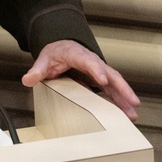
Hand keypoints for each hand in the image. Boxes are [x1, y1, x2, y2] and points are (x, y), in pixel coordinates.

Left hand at [21, 40, 139, 119]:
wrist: (62, 47)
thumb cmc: (55, 53)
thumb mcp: (44, 59)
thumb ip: (37, 70)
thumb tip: (28, 79)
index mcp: (78, 55)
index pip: (89, 62)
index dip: (96, 70)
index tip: (103, 80)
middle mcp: (93, 63)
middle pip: (111, 74)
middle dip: (122, 88)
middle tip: (132, 101)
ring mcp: (99, 72)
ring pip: (116, 84)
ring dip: (125, 99)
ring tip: (133, 114)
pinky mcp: (101, 80)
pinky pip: (112, 91)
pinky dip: (120, 102)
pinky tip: (127, 115)